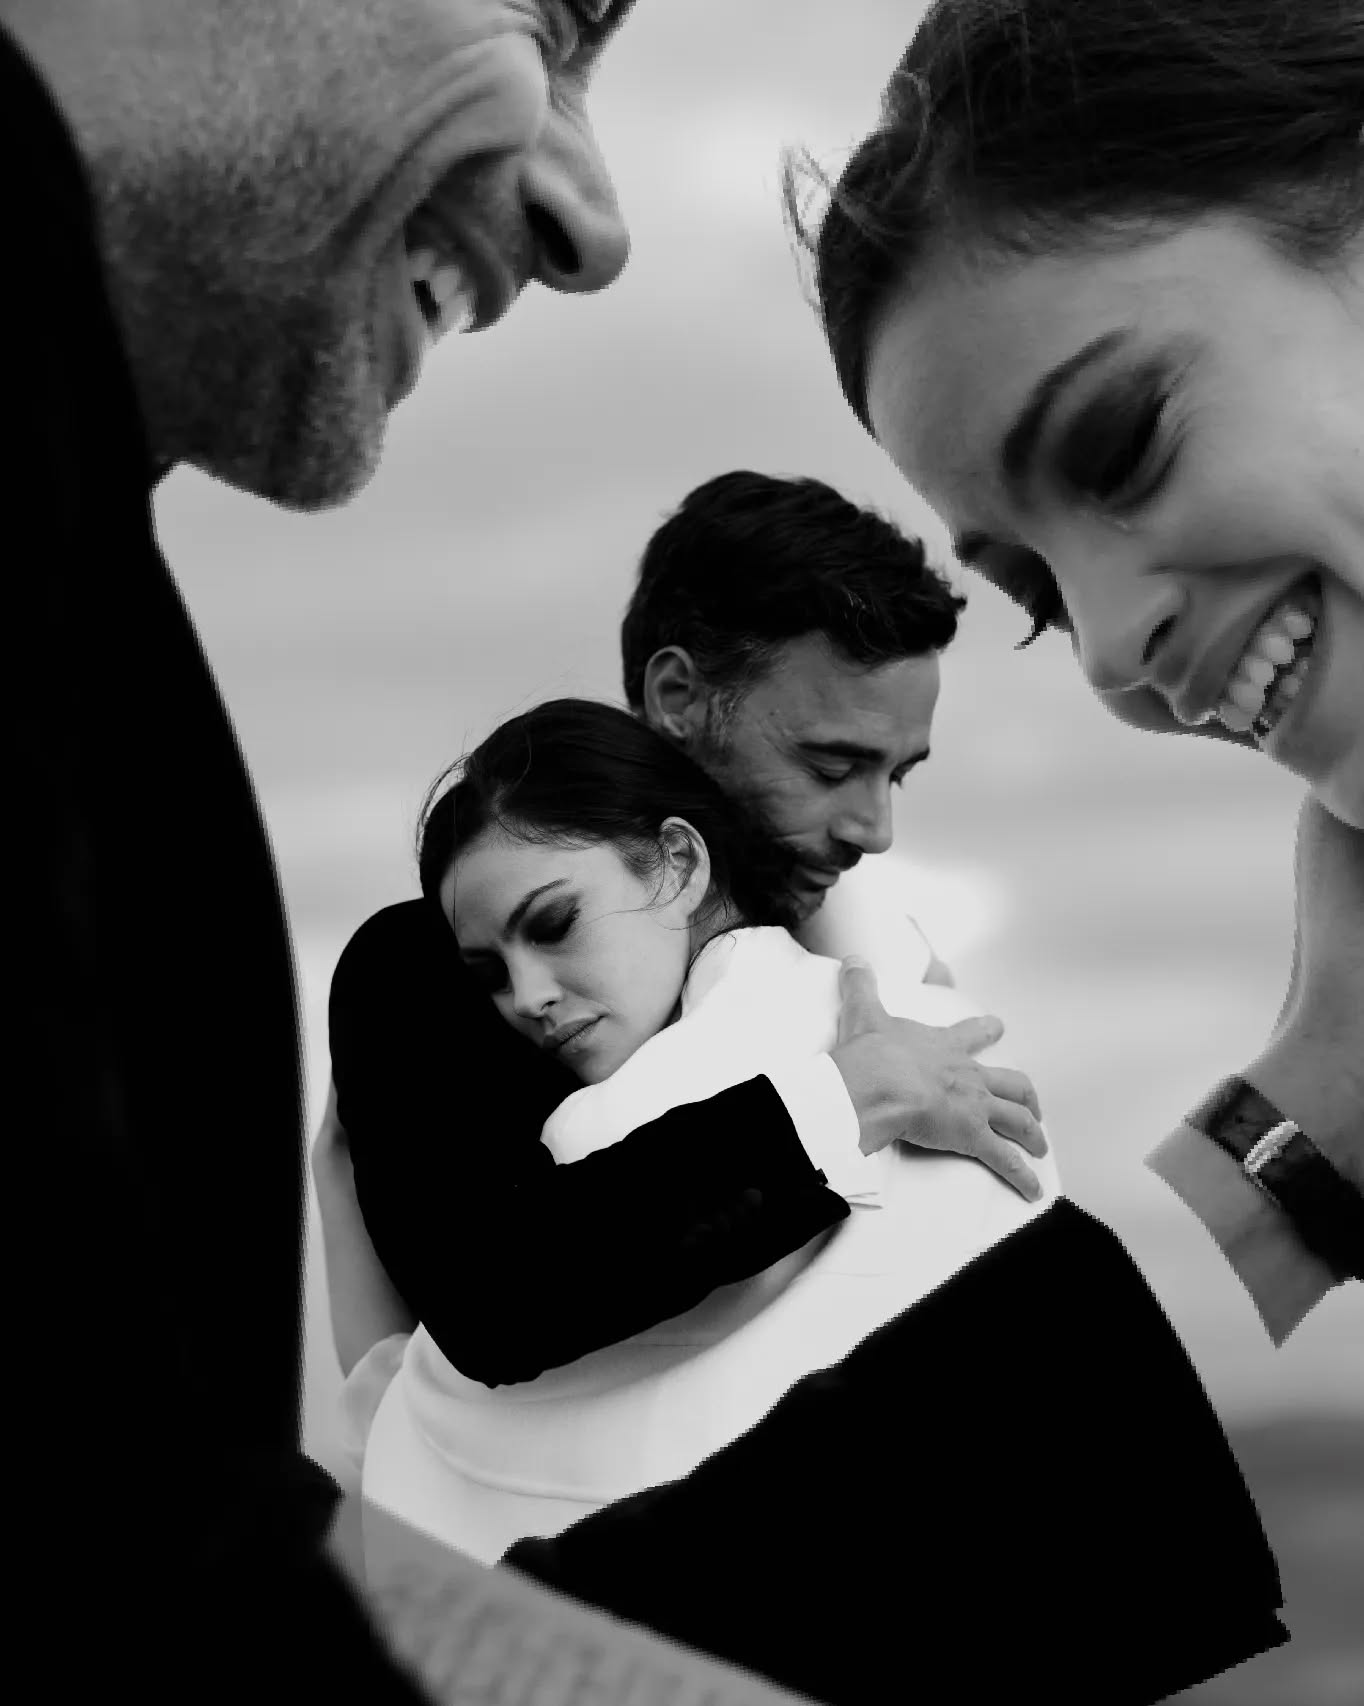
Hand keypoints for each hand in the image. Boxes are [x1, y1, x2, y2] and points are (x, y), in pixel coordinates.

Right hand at [830, 957, 1046, 1200]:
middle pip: (1010, 1082)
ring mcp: (975, 1106)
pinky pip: (1005, 1159)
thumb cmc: (872, 1053)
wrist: (878, 1082)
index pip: (970, 1034)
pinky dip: (1021, 1176)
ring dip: (1032, 1135)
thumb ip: (861, 986)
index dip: (985, 1031)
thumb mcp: (864, 1012)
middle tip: (1033, 1105)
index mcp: (943, 1047)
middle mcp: (968, 1074)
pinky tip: (1032, 1190)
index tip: (998, 1027)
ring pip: (1017, 1119)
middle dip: (1025, 1095)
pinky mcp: (973, 1136)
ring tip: (1039, 1148)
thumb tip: (853, 961)